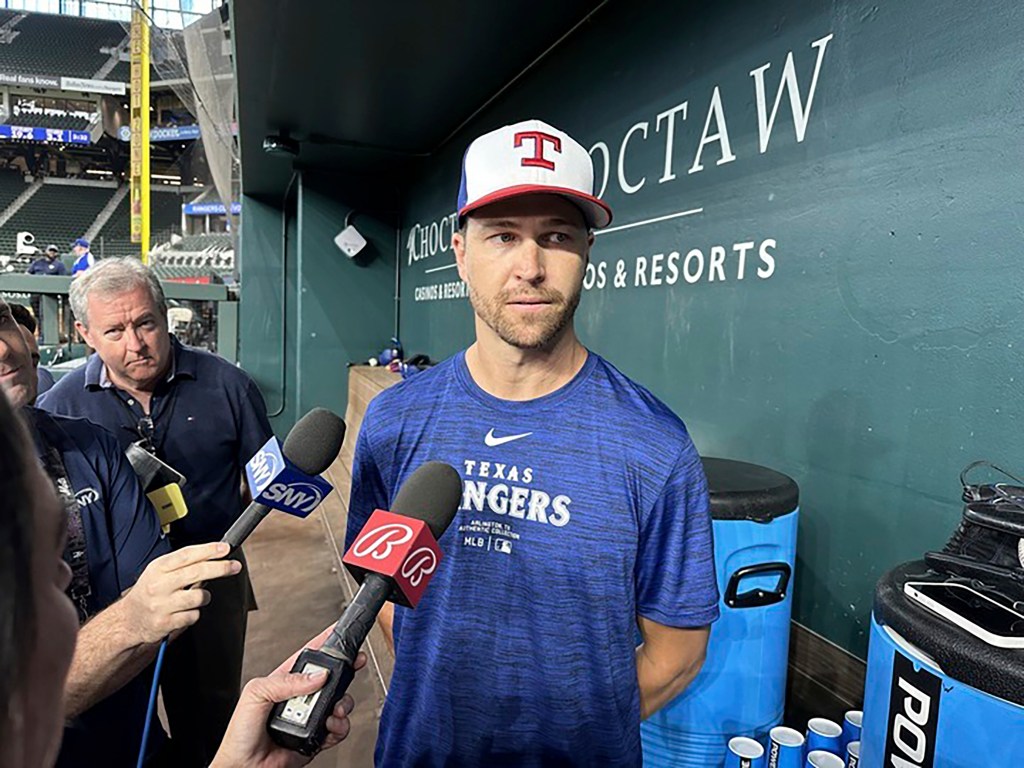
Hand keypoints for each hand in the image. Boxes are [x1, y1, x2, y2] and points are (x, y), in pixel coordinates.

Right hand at [121, 541, 241, 643]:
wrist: (128, 620)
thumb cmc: (150, 592)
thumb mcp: (159, 571)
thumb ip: (183, 564)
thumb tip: (214, 556)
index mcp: (158, 568)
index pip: (186, 555)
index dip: (208, 550)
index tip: (225, 548)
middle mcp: (158, 585)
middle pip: (196, 572)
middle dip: (220, 568)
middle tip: (234, 566)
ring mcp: (161, 605)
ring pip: (198, 596)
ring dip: (204, 597)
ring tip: (194, 597)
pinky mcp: (165, 623)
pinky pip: (193, 616)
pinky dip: (194, 614)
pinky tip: (184, 612)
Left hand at [210, 626, 366, 767]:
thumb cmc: (240, 733)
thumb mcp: (256, 694)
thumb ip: (286, 680)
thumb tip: (317, 675)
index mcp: (286, 680)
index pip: (310, 656)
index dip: (327, 642)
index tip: (341, 632)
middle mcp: (301, 697)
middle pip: (332, 677)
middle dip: (345, 672)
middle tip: (351, 669)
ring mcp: (311, 716)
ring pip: (340, 701)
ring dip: (343, 703)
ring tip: (333, 709)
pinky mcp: (318, 736)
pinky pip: (339, 727)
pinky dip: (340, 726)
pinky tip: (330, 726)